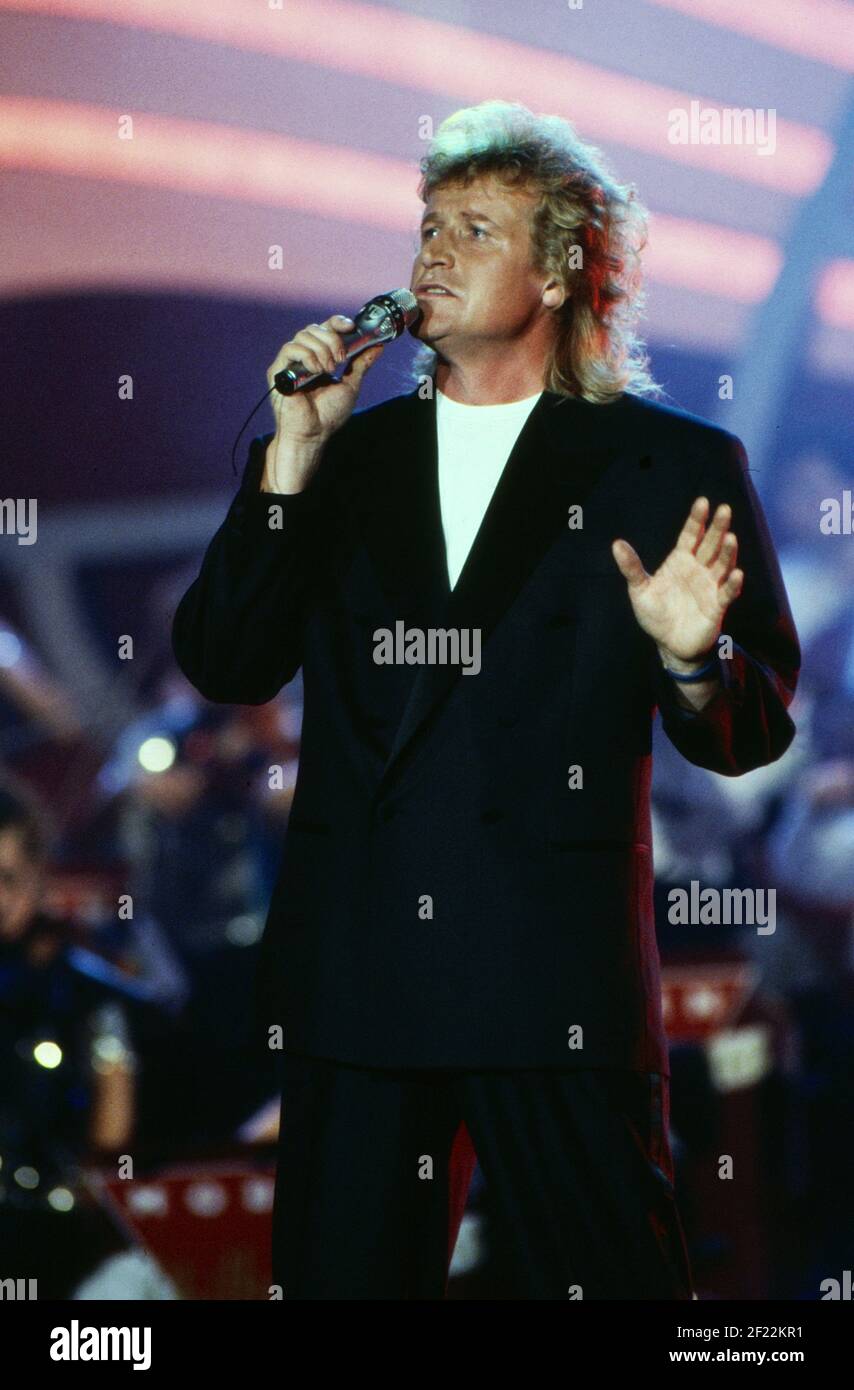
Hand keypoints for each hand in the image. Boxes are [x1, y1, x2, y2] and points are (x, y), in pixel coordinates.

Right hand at [266, 314, 384, 445]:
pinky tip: (316, 371)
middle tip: (340, 360)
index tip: (351, 327)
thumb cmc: (328, 415)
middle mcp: (303, 357)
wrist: (313, 434)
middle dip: (332, 340)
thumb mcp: (351, 384)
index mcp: (319, 357)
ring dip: (321, 350)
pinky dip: (307, 356)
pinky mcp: (277, 371)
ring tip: (328, 370)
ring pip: (303, 336)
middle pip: (314, 328)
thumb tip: (379, 346)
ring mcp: (290, 363)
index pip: (324, 328)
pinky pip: (290, 349)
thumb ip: (362, 364)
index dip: (337, 322)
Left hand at [611, 497, 743, 663]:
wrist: (669, 645)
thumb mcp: (640, 590)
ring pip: (722, 565)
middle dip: (717, 528)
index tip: (703, 502)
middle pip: (710, 545)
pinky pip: (727, 593)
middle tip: (724, 510)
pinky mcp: (717, 606)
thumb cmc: (656, 615)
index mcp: (681, 560)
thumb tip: (616, 544)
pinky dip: (732, 584)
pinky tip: (737, 574)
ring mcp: (710, 586)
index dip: (697, 520)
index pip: (691, 535)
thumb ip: (631, 568)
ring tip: (731, 538)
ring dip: (727, 552)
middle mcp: (699, 569)